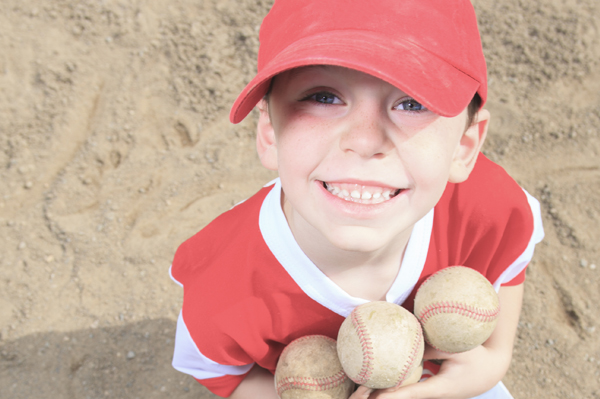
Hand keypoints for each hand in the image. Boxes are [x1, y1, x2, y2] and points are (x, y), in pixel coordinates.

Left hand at [366, 343, 509, 398]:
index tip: (375, 398)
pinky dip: (393, 386)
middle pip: (403, 397)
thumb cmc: (475, 355)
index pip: (411, 394)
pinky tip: (375, 385)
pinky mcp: (429, 388)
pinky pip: (408, 387)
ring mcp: (431, 394)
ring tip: (359, 394)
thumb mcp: (454, 347)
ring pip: (404, 394)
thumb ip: (429, 346)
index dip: (392, 396)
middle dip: (379, 397)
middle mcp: (433, 395)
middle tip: (357, 396)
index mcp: (441, 388)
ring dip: (382, 393)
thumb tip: (403, 340)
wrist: (491, 369)